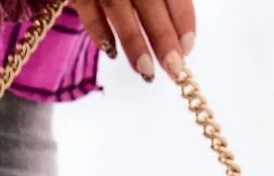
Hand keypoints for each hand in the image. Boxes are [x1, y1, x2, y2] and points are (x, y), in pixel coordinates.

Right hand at [71, 1, 195, 80]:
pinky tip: (111, 53)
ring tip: (146, 71)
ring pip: (119, 9)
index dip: (183, 18)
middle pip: (149, 2)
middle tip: (174, 69)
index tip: (188, 47)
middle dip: (163, 38)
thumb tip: (178, 23)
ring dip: (134, 43)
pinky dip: (98, 32)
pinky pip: (86, 10)